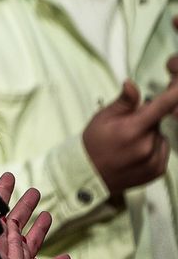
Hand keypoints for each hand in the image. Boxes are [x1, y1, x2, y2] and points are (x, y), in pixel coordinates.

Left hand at [0, 172, 70, 258]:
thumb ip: (4, 245)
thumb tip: (5, 222)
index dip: (0, 193)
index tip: (9, 176)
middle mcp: (6, 254)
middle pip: (16, 225)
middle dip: (24, 207)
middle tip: (34, 191)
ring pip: (30, 246)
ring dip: (40, 230)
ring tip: (49, 215)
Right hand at [82, 79, 177, 195]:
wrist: (90, 174)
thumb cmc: (94, 143)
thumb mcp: (102, 117)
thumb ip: (123, 102)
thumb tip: (131, 84)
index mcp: (132, 129)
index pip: (161, 107)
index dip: (174, 95)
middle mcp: (147, 146)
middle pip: (158, 122)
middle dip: (147, 120)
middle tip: (128, 127)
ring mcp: (154, 160)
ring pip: (161, 137)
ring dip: (151, 135)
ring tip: (131, 143)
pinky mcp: (158, 170)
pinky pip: (163, 150)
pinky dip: (154, 148)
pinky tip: (137, 152)